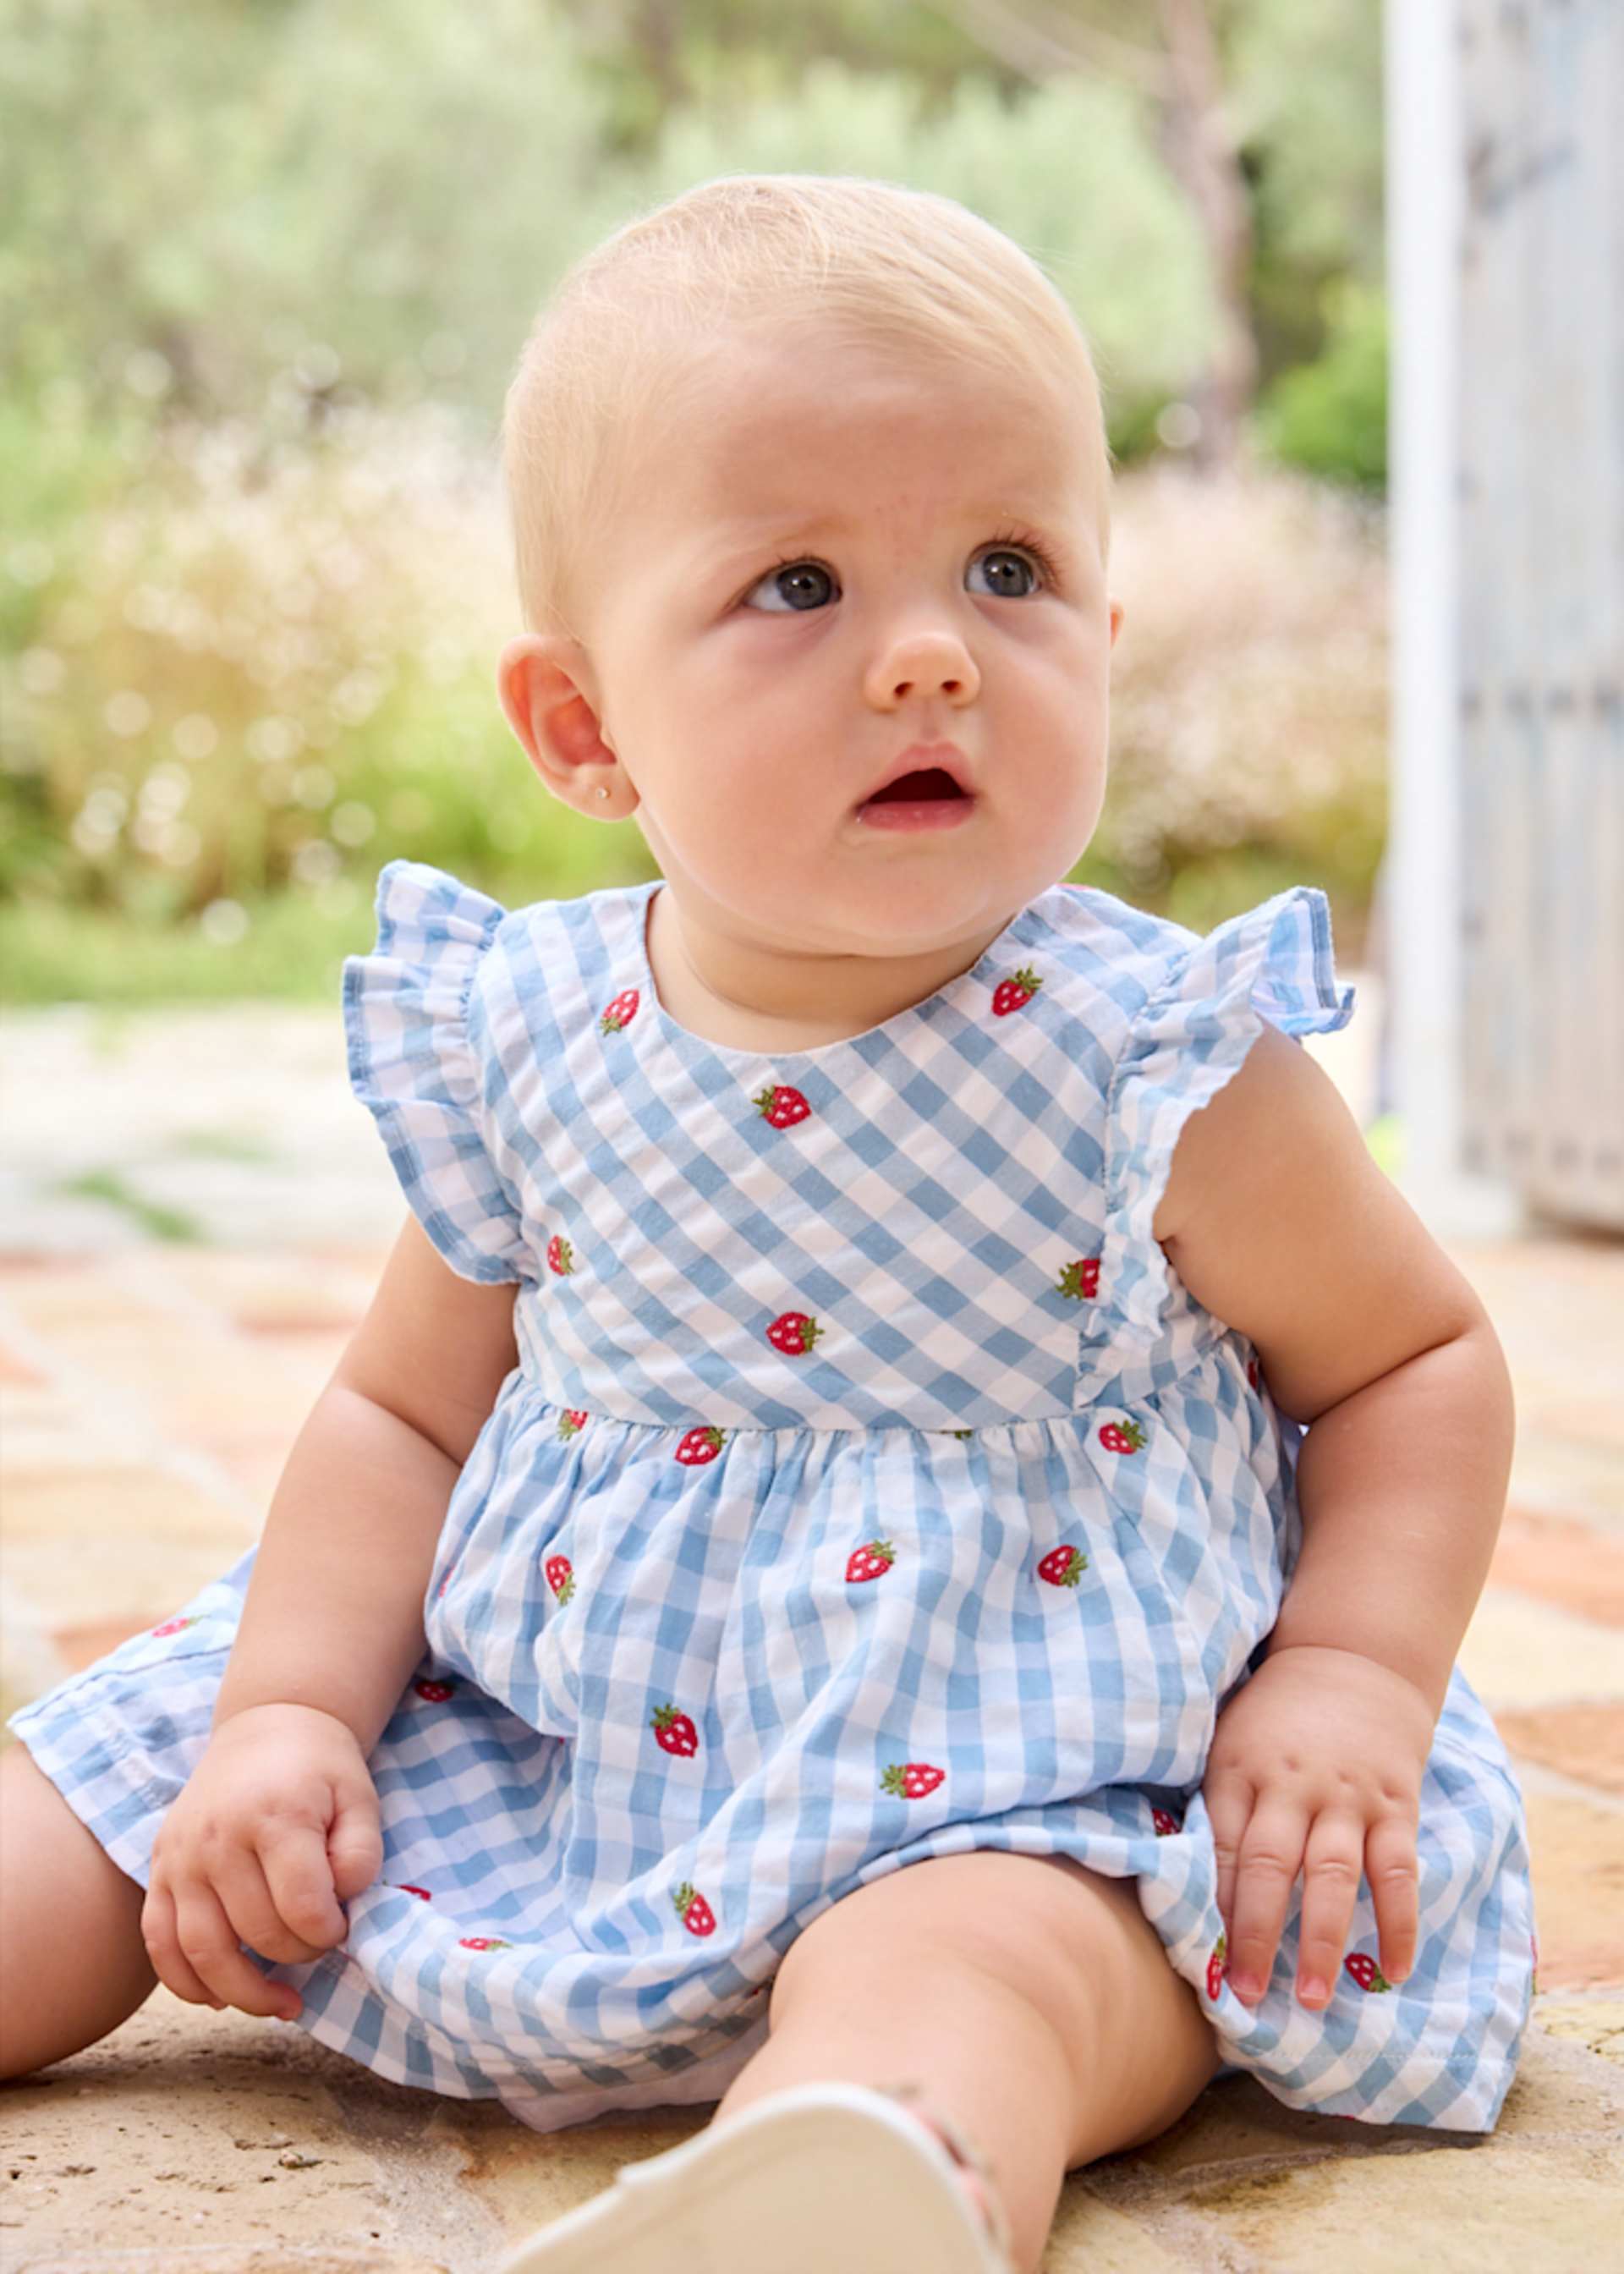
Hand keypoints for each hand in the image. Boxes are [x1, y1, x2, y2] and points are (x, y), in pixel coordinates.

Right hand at [143, 1702, 381, 2021]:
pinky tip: (222, 1996)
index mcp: (275, 1816)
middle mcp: (218, 1838)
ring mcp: (181, 1857)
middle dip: (298, 1955)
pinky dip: (185, 1983)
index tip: (344, 1923)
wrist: (266, 1727)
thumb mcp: (359, 1800)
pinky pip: (158, 1944)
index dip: (331, 1932)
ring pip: (200, 1952)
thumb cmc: (320, 1771)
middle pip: (256, 1933)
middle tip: (320, 1944)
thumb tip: (341, 1904)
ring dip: (243, 1993)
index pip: (302, 1907)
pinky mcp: (159, 1870)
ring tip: (281, 2003)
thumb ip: (361, 1855)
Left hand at [1202, 1644, 1433, 2011]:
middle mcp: (1291, 1784)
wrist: (1353, 1657)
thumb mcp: (1227, 1739)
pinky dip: (1399, 1922)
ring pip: (1333, 1875)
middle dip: (1256, 1936)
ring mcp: (1346, 1796)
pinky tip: (1396, 1970)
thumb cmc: (1275, 1715)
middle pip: (1269, 1866)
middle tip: (1246, 1996)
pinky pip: (1397, 1870)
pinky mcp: (1394, 1803)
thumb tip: (1174, 1879)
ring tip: (1314, 2000)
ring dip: (1323, 1942)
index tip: (1201, 1964)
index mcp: (1238, 1769)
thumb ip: (1214, 1802)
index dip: (1211, 1908)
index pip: (1220, 1848)